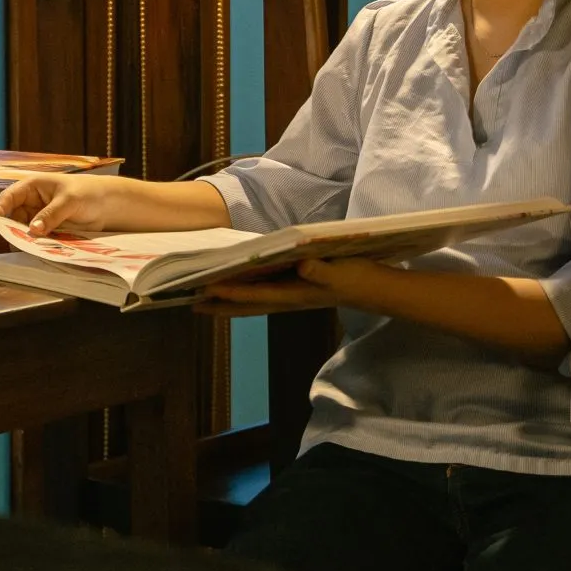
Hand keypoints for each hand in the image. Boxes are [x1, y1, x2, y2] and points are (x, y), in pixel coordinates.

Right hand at [0, 174, 142, 233]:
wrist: (108, 204)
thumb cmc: (88, 193)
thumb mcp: (68, 201)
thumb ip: (50, 215)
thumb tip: (33, 229)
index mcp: (33, 186)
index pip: (10, 196)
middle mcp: (32, 201)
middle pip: (12, 215)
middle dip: (10, 227)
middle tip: (10, 239)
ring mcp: (39, 216)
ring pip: (23, 228)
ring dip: (22, 237)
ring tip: (24, 246)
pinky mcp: (48, 229)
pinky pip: (36, 237)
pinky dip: (34, 243)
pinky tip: (35, 248)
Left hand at [195, 257, 386, 314]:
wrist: (379, 290)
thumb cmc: (361, 279)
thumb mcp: (343, 272)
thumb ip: (322, 271)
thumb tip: (302, 266)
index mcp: (297, 293)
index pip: (257, 294)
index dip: (231, 293)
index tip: (207, 290)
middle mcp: (291, 298)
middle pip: (249, 304)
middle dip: (221, 305)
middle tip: (192, 303)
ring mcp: (295, 297)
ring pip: (255, 302)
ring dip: (231, 303)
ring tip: (206, 301)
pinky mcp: (300, 291)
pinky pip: (266, 295)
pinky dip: (248, 294)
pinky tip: (240, 290)